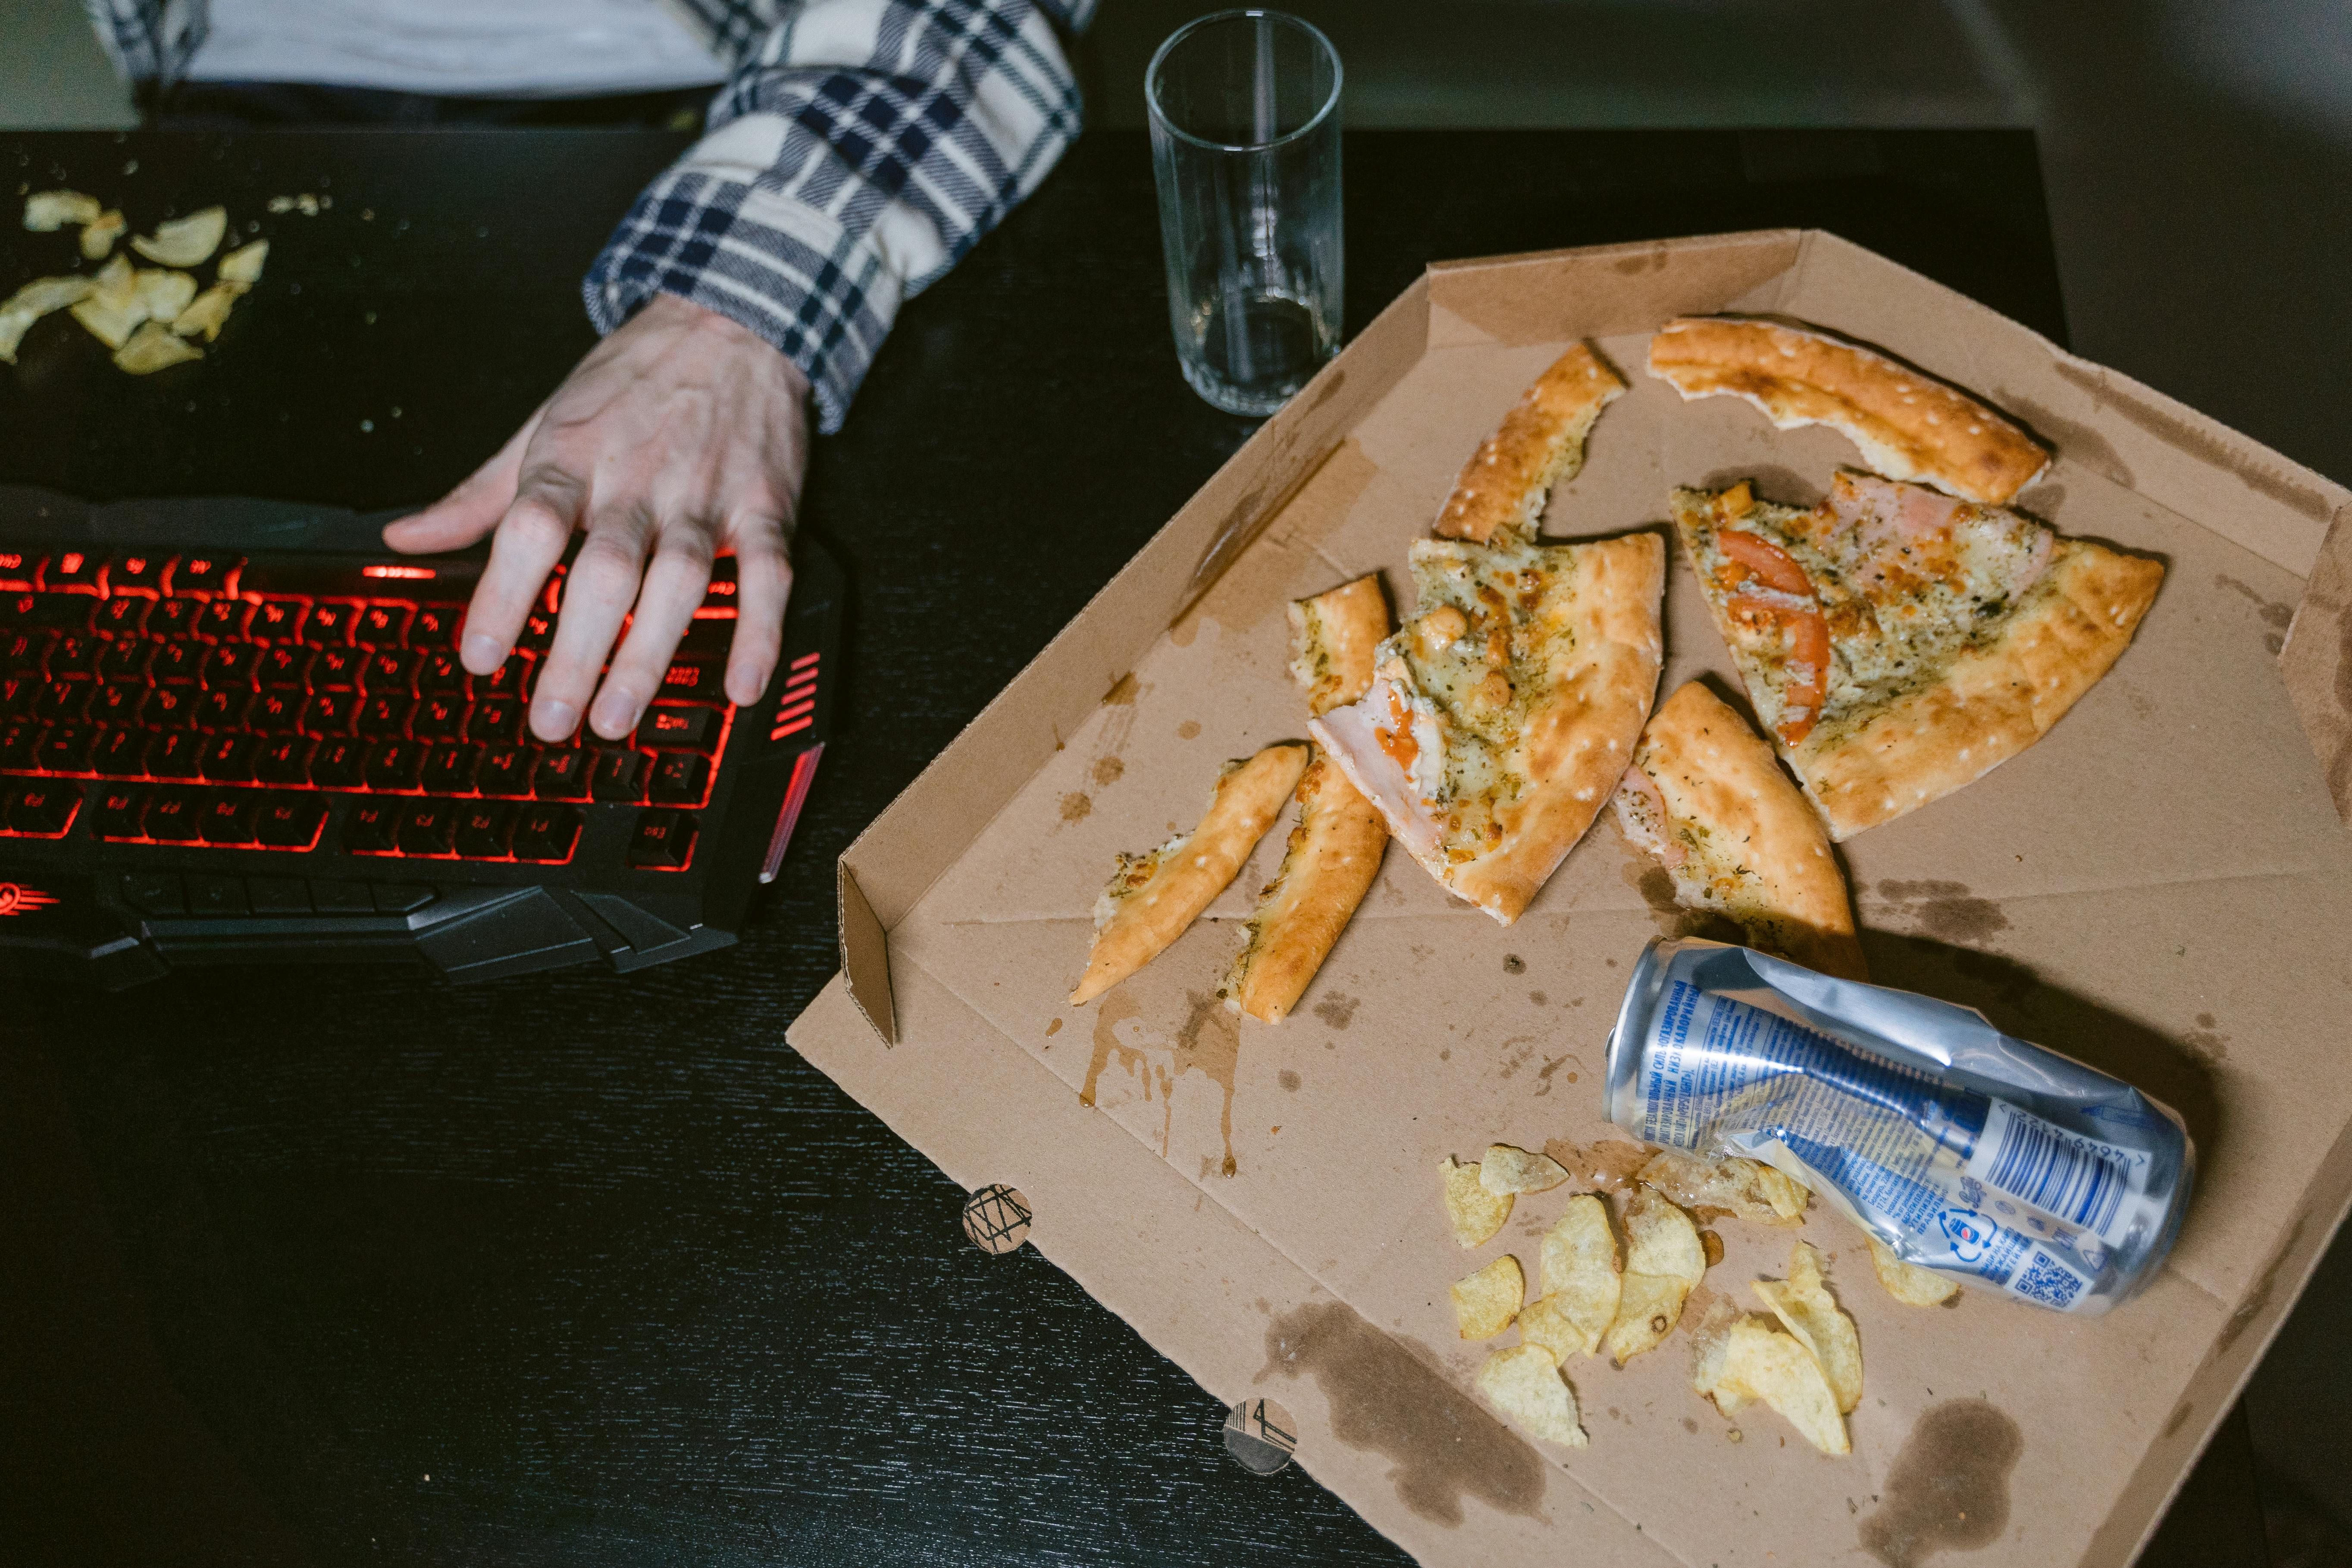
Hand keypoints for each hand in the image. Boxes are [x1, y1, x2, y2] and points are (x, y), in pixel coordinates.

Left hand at [383, 294, 808, 742]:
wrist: (731, 322)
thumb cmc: (632, 381)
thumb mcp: (543, 423)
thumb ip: (480, 493)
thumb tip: (406, 537)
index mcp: (572, 456)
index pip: (530, 528)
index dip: (504, 595)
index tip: (481, 658)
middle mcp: (637, 478)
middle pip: (604, 571)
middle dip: (575, 651)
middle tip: (552, 719)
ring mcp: (705, 495)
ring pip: (678, 581)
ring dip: (648, 654)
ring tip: (618, 716)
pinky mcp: (766, 507)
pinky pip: (765, 576)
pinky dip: (758, 631)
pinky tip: (741, 686)